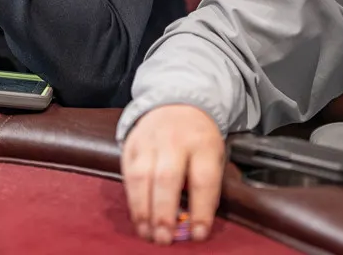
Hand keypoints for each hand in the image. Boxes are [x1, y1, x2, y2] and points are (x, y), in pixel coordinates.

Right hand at [121, 105, 225, 245]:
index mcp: (203, 143)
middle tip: (164, 238)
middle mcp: (174, 140)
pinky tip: (137, 216)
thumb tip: (193, 224)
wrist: (177, 104)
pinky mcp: (131, 144)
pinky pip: (128, 174)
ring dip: (142, 209)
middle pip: (167, 178)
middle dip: (164, 211)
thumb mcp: (213, 156)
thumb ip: (206, 186)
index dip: (200, 209)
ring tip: (147, 232)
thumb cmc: (198, 140)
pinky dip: (131, 198)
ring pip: (142, 176)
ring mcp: (149, 140)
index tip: (198, 234)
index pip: (203, 179)